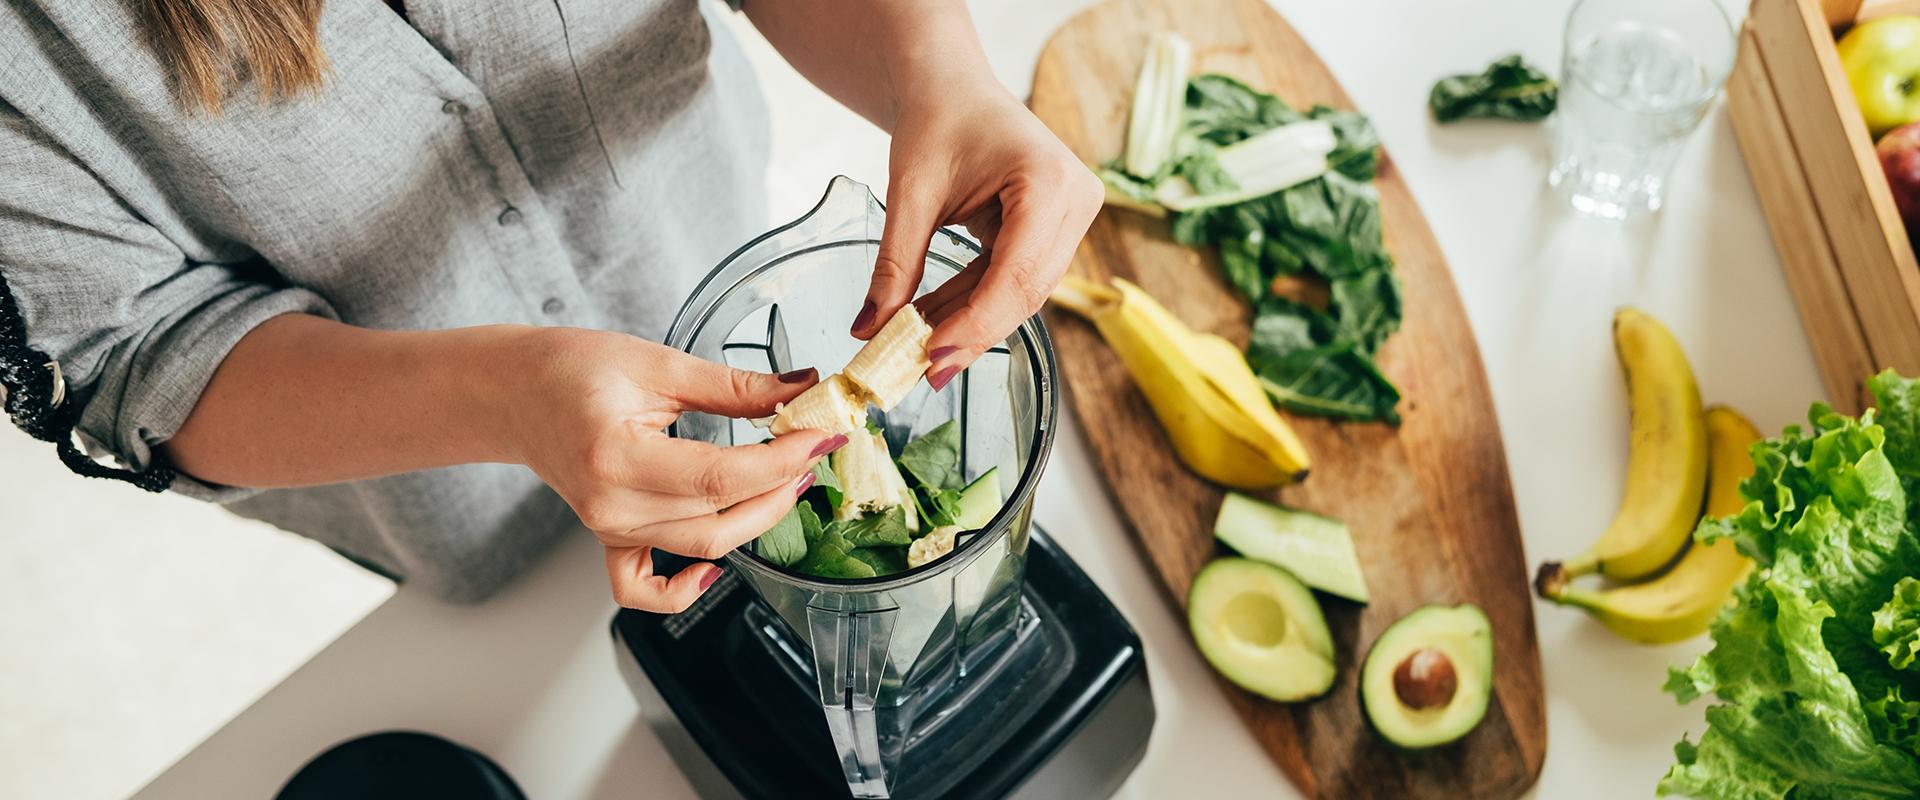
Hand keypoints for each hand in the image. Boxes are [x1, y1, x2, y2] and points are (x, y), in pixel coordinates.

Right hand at [501, 329, 844, 612]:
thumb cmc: (570, 369)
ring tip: (787, 478)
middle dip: (781, 488)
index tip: (821, 437)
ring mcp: (609, 528)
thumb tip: (799, 389)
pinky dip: (683, 590)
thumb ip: (733, 386)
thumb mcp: (657, 362)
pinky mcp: (610, 538)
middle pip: (720, 520)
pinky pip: (643, 588)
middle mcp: (612, 505)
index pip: (722, 476)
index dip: (782, 460)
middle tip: (813, 451)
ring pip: (702, 547)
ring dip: (756, 519)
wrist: (514, 392)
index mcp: (618, 457)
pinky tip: (715, 569)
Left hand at [855, 78, 1102, 387]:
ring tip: (919, 349)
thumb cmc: (937, 118)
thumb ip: (894, 265)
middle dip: (973, 333)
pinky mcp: (1057, 230)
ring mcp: (1073, 216)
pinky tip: (936, 322)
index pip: (1018, 273)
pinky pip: (1016, 279)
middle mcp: (1076, 200)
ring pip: (1024, 293)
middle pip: (1027, 291)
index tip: (933, 358)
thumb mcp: (909, 192)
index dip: (977, 323)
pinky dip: (975, 302)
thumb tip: (870, 330)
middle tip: (923, 371)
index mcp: (1048, 180)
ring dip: (971, 322)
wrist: (951, 85)